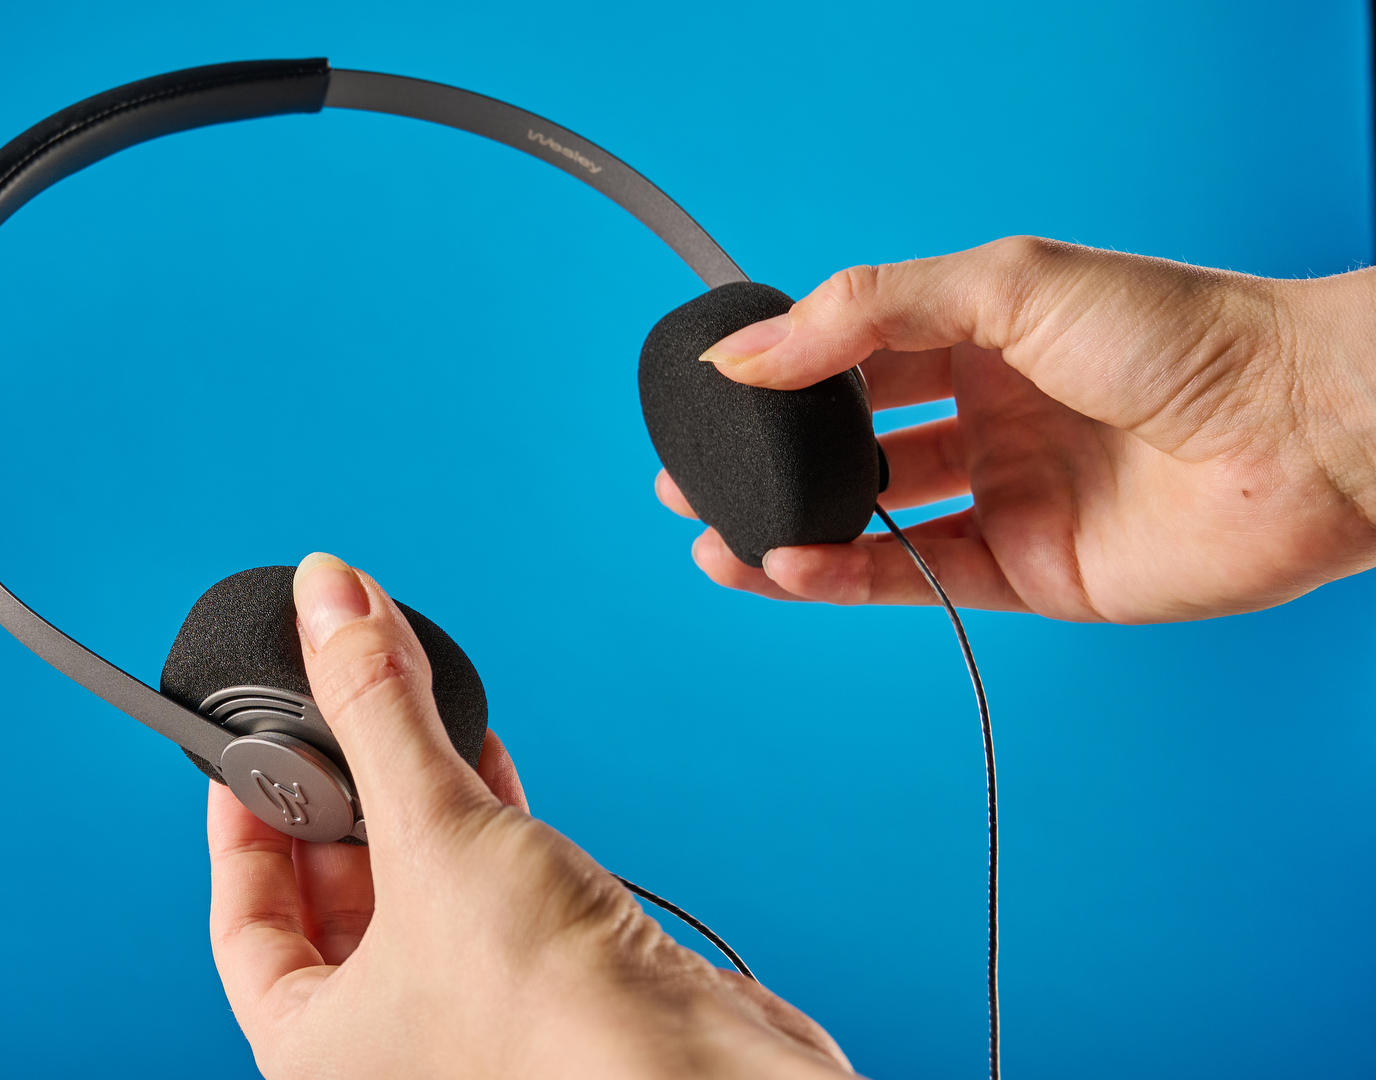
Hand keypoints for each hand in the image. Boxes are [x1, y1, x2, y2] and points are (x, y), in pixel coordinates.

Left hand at [207, 552, 853, 1078]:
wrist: (699, 1077)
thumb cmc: (552, 1019)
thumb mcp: (432, 831)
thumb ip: (374, 709)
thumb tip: (330, 598)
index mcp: (312, 1049)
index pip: (242, 924)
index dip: (241, 824)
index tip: (250, 750)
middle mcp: (383, 1046)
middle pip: (330, 897)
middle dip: (334, 795)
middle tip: (329, 709)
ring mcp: (468, 1018)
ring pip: (416, 888)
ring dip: (413, 797)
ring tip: (403, 713)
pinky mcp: (547, 984)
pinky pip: (488, 889)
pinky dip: (481, 820)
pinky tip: (482, 754)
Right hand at [662, 237, 1375, 622]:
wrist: (1303, 433)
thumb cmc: (1184, 335)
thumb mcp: (1005, 284)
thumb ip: (866, 313)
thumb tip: (747, 352)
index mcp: (987, 331)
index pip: (855, 350)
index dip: (781, 371)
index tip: (709, 391)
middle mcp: (990, 412)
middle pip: (851, 439)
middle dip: (768, 459)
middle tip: (687, 476)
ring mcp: (1007, 493)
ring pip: (872, 516)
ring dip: (788, 526)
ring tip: (710, 535)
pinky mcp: (1028, 572)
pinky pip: (914, 577)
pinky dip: (843, 576)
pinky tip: (781, 565)